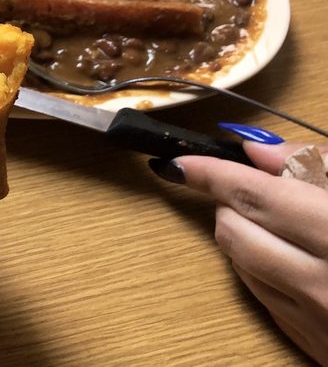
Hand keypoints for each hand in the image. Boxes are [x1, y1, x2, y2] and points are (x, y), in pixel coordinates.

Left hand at [172, 142, 327, 362]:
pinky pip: (262, 294)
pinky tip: (297, 255)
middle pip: (234, 228)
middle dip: (232, 200)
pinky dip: (262, 266)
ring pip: (240, 261)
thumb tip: (258, 151)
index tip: (182, 160)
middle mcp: (322, 280)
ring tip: (286, 220)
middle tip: (257, 186)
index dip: (209, 172)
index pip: (252, 194)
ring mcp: (316, 319)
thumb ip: (323, 167)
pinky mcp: (312, 344)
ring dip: (246, 232)